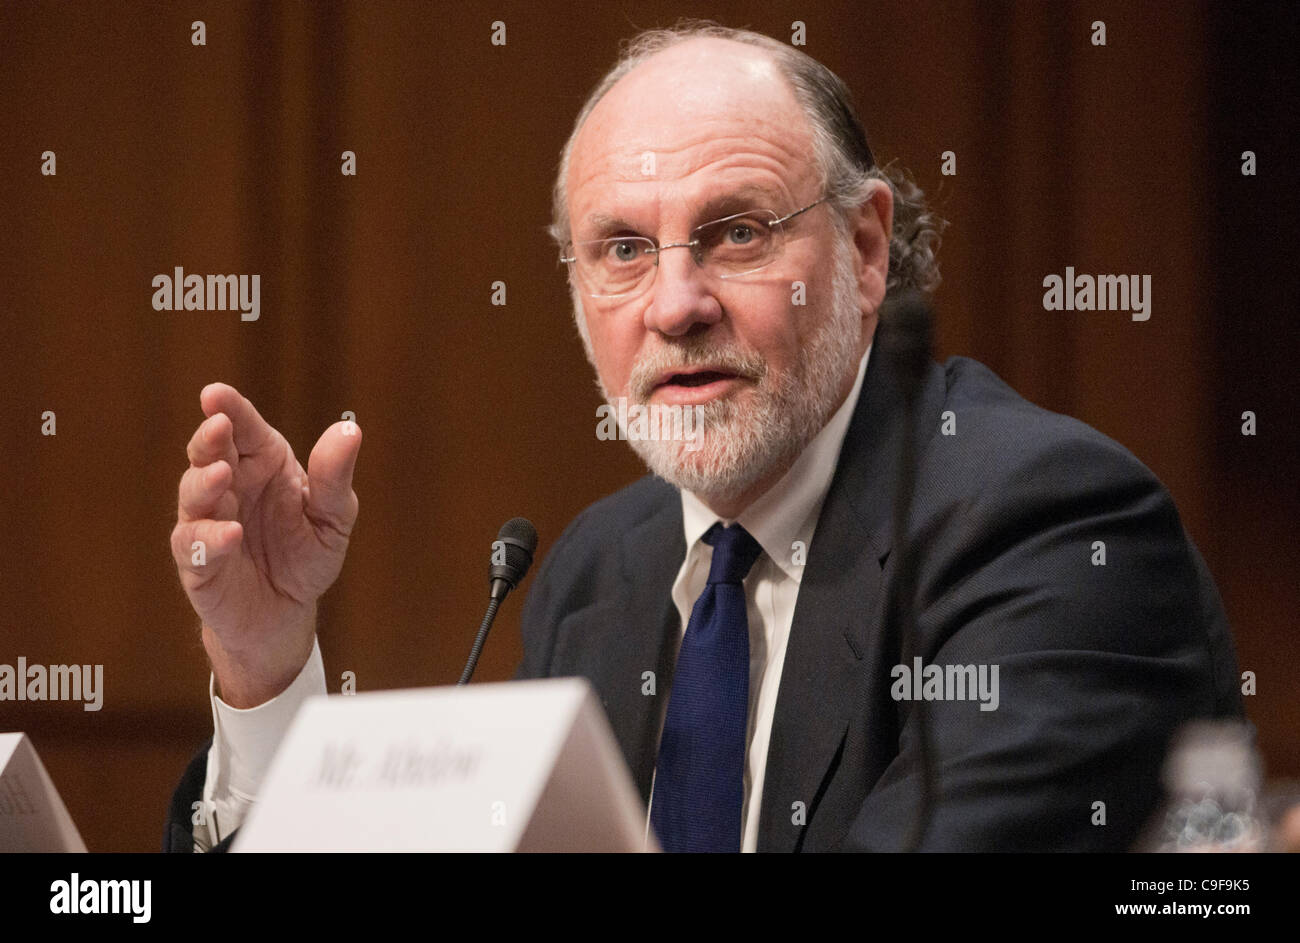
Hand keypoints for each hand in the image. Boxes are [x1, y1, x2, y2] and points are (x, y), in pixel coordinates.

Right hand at [171, 383, 360, 706]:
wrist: (287, 612)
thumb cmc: (306, 555)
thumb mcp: (332, 516)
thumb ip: (335, 476)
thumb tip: (350, 429)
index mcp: (262, 464)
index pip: (243, 428)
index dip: (229, 408)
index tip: (215, 394)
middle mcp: (230, 486)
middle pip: (209, 452)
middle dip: (209, 438)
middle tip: (217, 425)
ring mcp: (207, 522)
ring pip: (192, 494)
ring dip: (204, 483)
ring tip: (222, 475)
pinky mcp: (198, 563)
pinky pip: (195, 546)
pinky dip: (210, 538)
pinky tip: (232, 534)